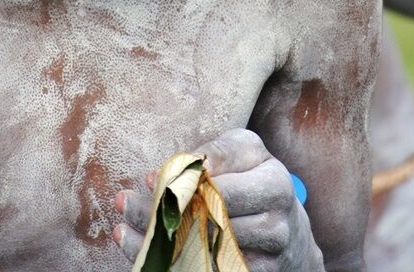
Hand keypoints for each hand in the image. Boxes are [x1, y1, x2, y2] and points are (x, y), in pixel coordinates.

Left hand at [113, 128, 323, 271]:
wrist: (290, 230)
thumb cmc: (255, 177)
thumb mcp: (245, 152)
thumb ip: (217, 152)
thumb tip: (179, 167)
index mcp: (275, 183)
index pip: (225, 184)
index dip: (183, 182)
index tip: (149, 177)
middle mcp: (276, 223)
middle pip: (210, 219)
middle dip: (163, 211)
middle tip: (124, 202)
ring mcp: (267, 257)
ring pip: (204, 250)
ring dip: (160, 241)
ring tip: (123, 228)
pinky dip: (172, 266)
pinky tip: (146, 255)